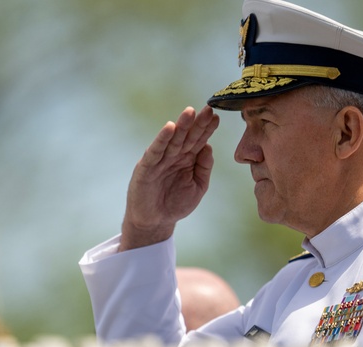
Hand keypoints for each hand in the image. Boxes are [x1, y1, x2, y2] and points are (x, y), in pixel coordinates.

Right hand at [120, 105, 219, 250]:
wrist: (155, 222)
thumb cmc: (176, 204)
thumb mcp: (198, 187)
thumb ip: (204, 168)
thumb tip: (208, 146)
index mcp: (188, 158)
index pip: (199, 140)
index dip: (207, 129)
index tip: (217, 116)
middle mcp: (174, 155)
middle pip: (187, 136)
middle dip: (197, 123)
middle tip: (208, 109)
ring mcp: (160, 160)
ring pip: (172, 140)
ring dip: (181, 126)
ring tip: (190, 112)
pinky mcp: (146, 167)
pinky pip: (155, 151)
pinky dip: (162, 140)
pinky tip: (169, 128)